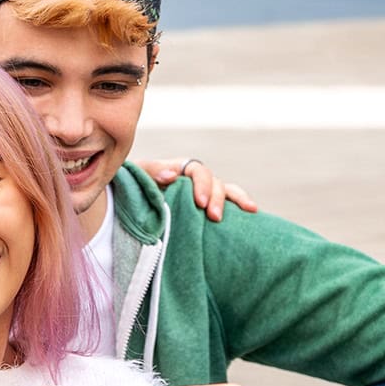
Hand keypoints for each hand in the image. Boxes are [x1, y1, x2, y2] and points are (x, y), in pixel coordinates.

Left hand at [137, 157, 256, 222]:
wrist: (130, 202)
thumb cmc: (134, 186)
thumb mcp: (138, 176)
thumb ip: (151, 172)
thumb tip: (172, 175)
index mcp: (179, 169)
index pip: (197, 170)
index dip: (201, 184)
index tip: (200, 203)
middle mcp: (195, 180)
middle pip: (215, 182)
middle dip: (218, 198)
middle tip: (214, 216)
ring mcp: (204, 194)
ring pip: (227, 191)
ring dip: (237, 200)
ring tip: (250, 210)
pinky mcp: (207, 209)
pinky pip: (229, 205)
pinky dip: (241, 206)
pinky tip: (254, 214)